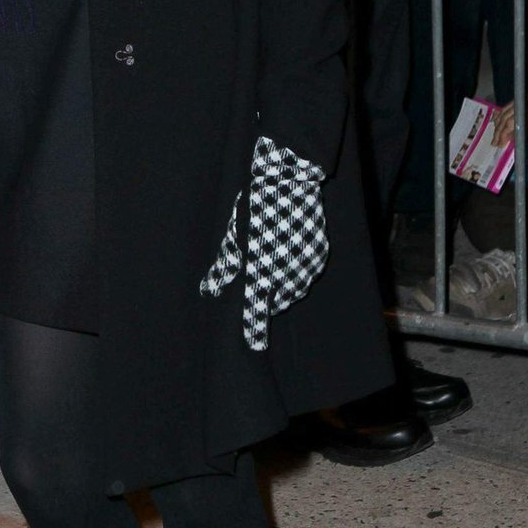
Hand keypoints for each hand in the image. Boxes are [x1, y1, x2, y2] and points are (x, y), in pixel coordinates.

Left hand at [200, 136, 327, 350]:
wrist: (289, 182)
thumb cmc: (255, 210)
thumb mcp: (233, 238)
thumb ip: (223, 268)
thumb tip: (209, 290)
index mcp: (261, 274)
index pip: (256, 312)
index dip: (254, 330)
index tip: (254, 344)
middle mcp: (286, 276)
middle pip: (276, 301)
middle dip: (266, 296)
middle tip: (257, 272)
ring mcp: (306, 267)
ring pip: (293, 290)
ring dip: (282, 285)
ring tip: (273, 257)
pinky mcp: (319, 257)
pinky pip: (307, 274)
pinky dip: (297, 271)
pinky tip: (289, 249)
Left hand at [492, 90, 527, 144]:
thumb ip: (523, 120)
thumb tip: (509, 132)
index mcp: (524, 98)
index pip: (506, 109)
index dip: (498, 122)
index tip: (495, 133)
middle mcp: (526, 99)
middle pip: (506, 116)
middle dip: (498, 130)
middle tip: (495, 141)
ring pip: (512, 121)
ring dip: (504, 134)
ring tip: (500, 143)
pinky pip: (523, 127)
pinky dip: (516, 135)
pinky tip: (512, 141)